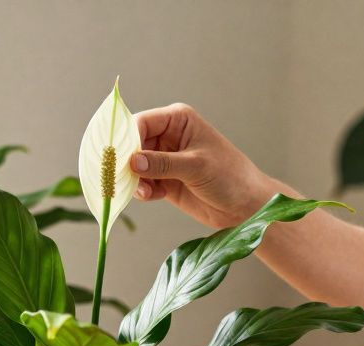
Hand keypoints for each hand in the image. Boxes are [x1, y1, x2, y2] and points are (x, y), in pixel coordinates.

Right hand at [132, 103, 278, 228]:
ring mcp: (165, 159)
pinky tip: (155, 195)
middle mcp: (168, 136)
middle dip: (127, 162)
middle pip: (133, 145)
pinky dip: (143, 190)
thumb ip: (163, 163)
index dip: (127, 139)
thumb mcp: (195, 166)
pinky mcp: (164, 180)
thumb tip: (133, 162)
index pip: (141, 123)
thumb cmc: (229, 176)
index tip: (119, 159)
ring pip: (134, 166)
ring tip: (146, 191)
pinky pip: (142, 182)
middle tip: (124, 179)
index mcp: (178, 120)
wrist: (244, 206)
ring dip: (135, 179)